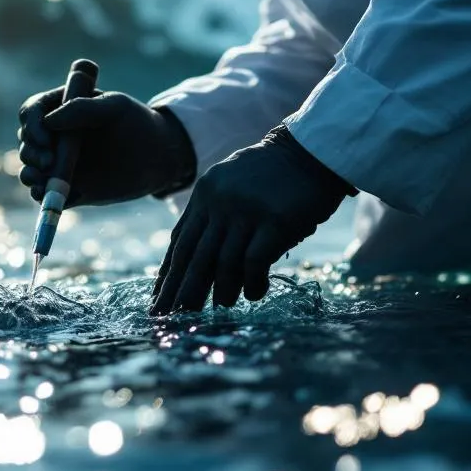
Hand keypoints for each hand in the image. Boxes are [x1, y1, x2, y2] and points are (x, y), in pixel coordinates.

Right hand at [17, 88, 196, 206]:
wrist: (157, 158)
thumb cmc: (137, 124)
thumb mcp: (115, 108)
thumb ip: (83, 108)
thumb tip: (49, 121)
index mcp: (61, 107)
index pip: (32, 111)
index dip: (32, 125)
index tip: (45, 139)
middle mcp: (55, 135)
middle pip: (27, 142)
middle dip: (31, 152)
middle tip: (48, 162)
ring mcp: (59, 161)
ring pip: (32, 168)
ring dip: (30, 174)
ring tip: (39, 181)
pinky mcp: (67, 186)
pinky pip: (46, 192)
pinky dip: (42, 195)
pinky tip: (45, 196)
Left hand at [150, 125, 354, 313]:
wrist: (311, 152)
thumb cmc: (273, 176)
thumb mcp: (230, 185)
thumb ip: (212, 214)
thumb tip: (196, 260)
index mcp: (205, 195)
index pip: (179, 242)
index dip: (167, 275)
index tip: (158, 300)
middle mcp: (220, 203)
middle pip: (194, 257)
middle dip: (181, 292)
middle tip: (171, 319)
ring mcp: (247, 211)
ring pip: (223, 262)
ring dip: (221, 292)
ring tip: (221, 308)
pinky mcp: (275, 221)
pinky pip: (254, 261)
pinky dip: (251, 283)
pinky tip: (254, 294)